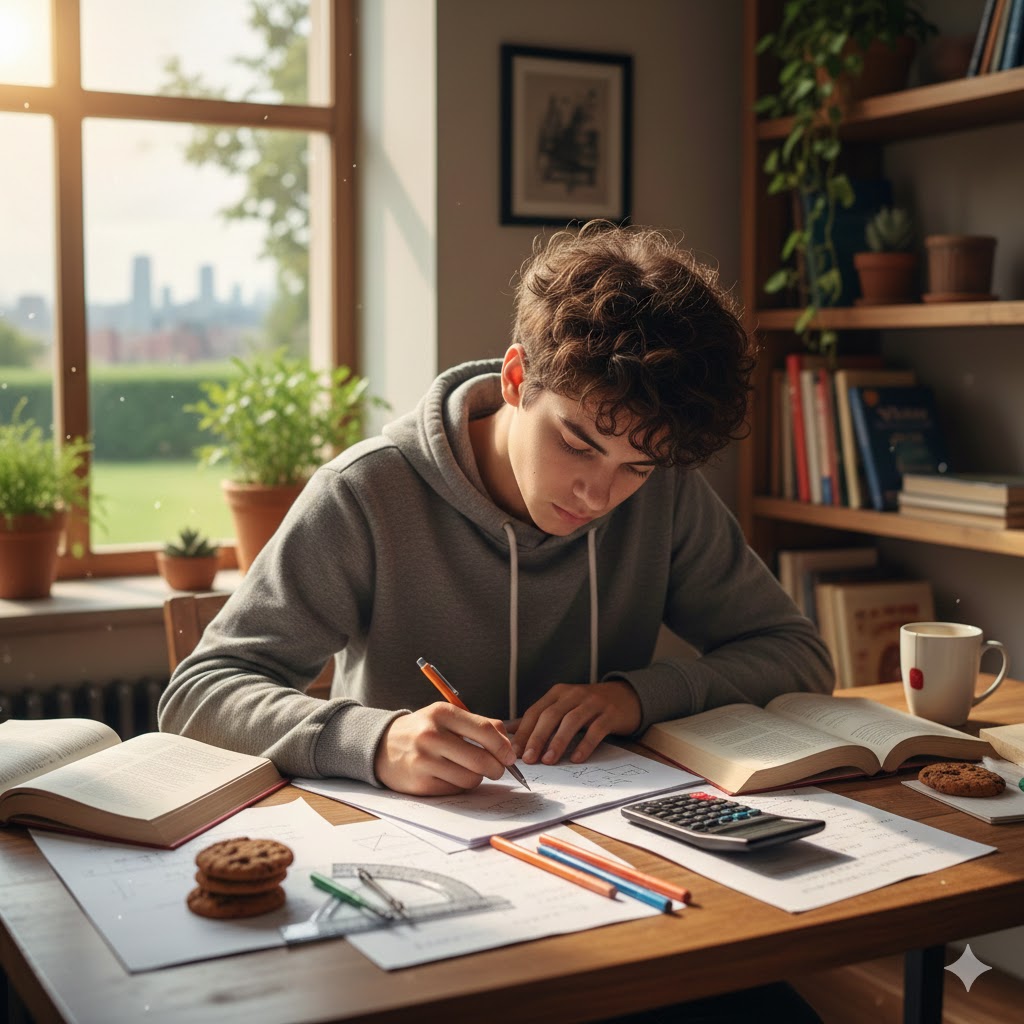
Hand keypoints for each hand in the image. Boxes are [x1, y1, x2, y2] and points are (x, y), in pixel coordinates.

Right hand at [374, 702, 517, 795]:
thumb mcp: (446, 717)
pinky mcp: (420, 783)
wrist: (382, 746)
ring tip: (469, 771)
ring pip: (470, 778)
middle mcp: (432, 735)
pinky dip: (459, 786)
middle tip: (497, 769)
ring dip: (477, 778)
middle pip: (481, 759)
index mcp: (442, 713)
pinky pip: (455, 790)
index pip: (485, 731)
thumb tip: (508, 744)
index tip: (510, 756)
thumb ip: (478, 725)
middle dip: (497, 768)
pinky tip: (450, 776)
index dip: (504, 747)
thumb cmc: (423, 730)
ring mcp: (424, 760)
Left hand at [511, 681, 641, 765]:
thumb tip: (510, 732)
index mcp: (558, 693)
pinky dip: (585, 744)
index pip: (536, 711)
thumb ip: (540, 719)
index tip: (513, 751)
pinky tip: (576, 758)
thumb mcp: (563, 707)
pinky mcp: (610, 714)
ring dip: (558, 741)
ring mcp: (593, 703)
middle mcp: (574, 694)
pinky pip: (596, 729)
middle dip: (537, 737)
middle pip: (551, 715)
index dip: (523, 731)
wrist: (626, 697)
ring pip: (571, 721)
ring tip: (548, 760)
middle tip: (528, 758)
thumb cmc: (588, 706)